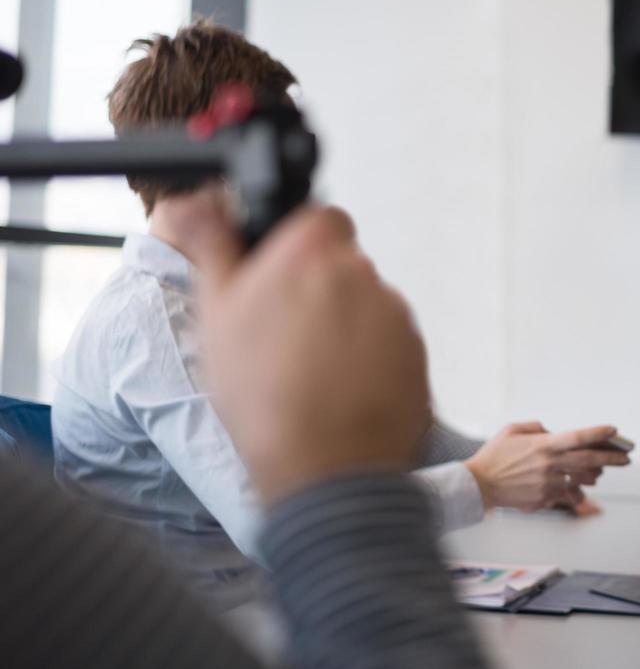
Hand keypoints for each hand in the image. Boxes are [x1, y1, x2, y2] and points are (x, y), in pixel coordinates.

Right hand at [180, 199, 431, 504]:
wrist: (325, 467)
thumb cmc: (263, 395)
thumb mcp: (216, 314)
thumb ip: (212, 246)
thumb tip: (192, 202)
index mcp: (312, 251)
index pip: (319, 217)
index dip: (298, 243)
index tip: (281, 274)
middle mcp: (362, 272)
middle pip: (342, 264)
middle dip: (318, 288)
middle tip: (285, 334)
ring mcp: (396, 312)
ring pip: (365, 305)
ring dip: (344, 326)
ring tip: (310, 373)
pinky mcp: (418, 352)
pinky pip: (390, 343)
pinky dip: (370, 358)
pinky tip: (341, 390)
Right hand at [465, 422, 630, 511]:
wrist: (479, 485)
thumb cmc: (495, 455)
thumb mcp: (512, 430)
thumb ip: (537, 428)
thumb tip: (554, 433)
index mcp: (544, 444)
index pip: (578, 437)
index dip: (598, 432)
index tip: (615, 430)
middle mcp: (550, 464)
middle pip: (590, 460)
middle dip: (612, 458)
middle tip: (627, 457)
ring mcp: (549, 483)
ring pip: (583, 479)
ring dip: (595, 474)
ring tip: (601, 470)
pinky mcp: (545, 499)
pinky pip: (568, 495)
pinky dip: (576, 492)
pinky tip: (581, 490)